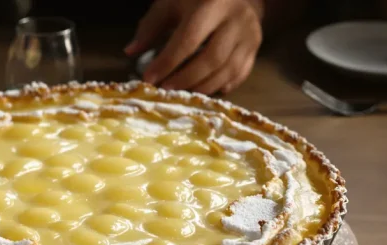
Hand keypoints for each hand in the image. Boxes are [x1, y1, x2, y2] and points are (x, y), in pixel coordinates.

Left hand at [125, 0, 263, 94]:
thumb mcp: (172, 3)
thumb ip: (151, 26)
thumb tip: (130, 51)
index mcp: (212, 4)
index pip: (188, 39)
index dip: (168, 62)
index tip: (149, 78)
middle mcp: (236, 19)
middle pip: (211, 59)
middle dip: (185, 79)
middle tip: (165, 90)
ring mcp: (250, 35)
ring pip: (227, 70)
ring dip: (202, 87)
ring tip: (181, 94)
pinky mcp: (256, 47)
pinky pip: (240, 74)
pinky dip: (220, 86)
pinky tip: (203, 91)